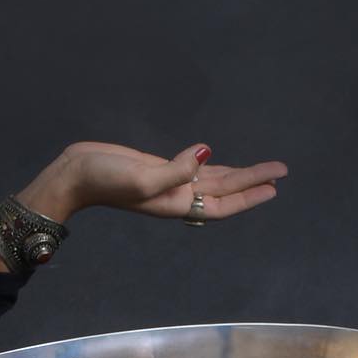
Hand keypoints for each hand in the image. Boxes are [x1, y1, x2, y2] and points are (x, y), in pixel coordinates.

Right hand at [27, 140, 286, 223]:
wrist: (75, 176)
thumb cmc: (106, 179)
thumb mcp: (144, 175)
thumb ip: (177, 169)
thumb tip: (207, 154)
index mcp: (177, 202)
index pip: (224, 202)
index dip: (250, 193)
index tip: (275, 184)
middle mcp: (177, 197)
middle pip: (224, 192)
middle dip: (253, 183)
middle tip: (281, 172)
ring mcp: (168, 185)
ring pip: (211, 183)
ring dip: (237, 177)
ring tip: (262, 172)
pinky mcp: (158, 170)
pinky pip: (194, 171)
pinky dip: (212, 168)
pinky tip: (220, 163)